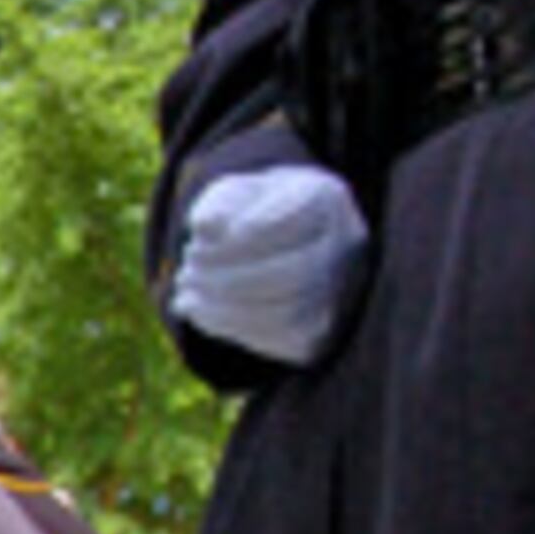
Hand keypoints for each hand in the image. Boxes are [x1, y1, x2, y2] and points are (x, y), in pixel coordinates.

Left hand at [169, 164, 366, 367]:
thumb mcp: (228, 195)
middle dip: (230, 275)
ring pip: (289, 311)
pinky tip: (198, 310)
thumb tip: (205, 226)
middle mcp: (346, 244)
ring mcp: (340, 289)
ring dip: (226, 305)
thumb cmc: (246, 211)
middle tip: (188, 268)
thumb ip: (218, 203)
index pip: (297, 215)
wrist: (265, 246)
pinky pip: (281, 338)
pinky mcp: (319, 328)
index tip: (201, 235)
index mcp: (326, 198)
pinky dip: (231, 326)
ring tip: (187, 289)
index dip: (246, 230)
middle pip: (297, 271)